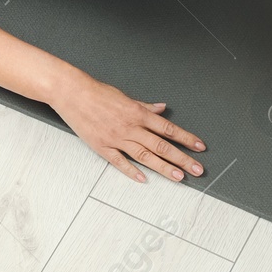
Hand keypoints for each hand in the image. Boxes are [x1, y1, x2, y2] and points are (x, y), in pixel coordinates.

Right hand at [48, 74, 206, 182]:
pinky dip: (132, 171)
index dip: (186, 138)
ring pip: (145, 156)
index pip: (168, 128)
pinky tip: (144, 179)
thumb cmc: (97, 92)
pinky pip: (120, 162)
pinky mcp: (102, 146)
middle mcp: (130, 127)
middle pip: (161, 145)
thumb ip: (144, 106)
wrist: (72, 92)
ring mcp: (116, 138)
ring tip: (179, 177)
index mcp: (137, 113)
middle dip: (182, 158)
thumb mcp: (125, 96)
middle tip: (197, 169)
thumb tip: (162, 109)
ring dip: (164, 168)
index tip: (199, 147)